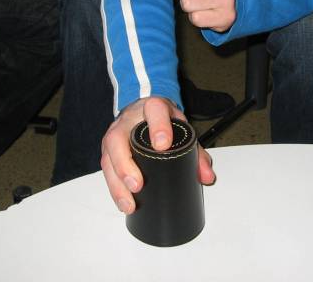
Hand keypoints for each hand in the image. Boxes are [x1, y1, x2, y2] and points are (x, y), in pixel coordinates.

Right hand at [100, 97, 215, 214]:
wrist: (145, 109)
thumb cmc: (164, 120)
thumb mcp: (182, 128)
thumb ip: (196, 152)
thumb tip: (206, 177)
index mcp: (153, 108)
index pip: (155, 111)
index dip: (158, 127)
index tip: (163, 145)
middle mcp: (128, 120)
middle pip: (118, 139)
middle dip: (125, 164)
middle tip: (137, 184)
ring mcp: (114, 134)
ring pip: (108, 157)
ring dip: (117, 183)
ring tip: (129, 204)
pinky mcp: (108, 150)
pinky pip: (106, 169)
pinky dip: (114, 188)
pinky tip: (123, 203)